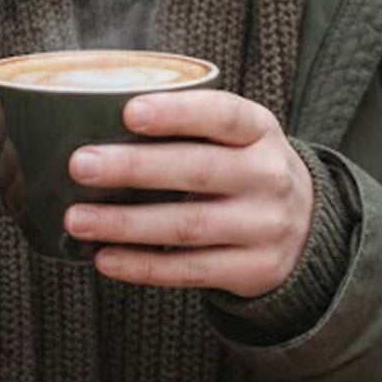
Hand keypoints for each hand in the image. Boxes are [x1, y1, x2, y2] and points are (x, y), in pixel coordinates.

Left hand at [63, 90, 313, 297]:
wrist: (304, 226)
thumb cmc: (243, 166)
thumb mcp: (236, 135)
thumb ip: (188, 124)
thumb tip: (96, 116)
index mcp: (260, 130)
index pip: (222, 115)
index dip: (176, 112)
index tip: (129, 111)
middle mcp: (268, 176)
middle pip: (197, 170)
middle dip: (133, 168)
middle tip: (80, 165)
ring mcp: (263, 227)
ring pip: (186, 226)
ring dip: (125, 223)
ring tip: (76, 218)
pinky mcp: (252, 270)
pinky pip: (189, 270)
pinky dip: (141, 266)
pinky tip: (104, 257)